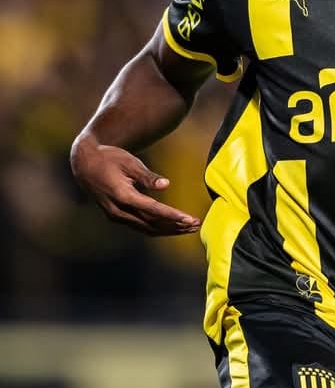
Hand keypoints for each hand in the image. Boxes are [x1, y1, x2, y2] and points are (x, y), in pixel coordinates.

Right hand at [70, 137, 200, 235]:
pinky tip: (172, 226)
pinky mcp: (117, 216)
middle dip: (175, 226)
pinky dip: (158, 227)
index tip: (189, 219)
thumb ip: (147, 176)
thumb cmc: (109, 158)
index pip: (152, 210)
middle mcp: (118, 210)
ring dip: (168, 229)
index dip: (172, 216)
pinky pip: (140, 226)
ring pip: (146, 228)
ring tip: (189, 228)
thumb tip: (165, 185)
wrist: (84, 163)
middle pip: (152, 224)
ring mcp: (116, 215)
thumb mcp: (129, 162)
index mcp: (122, 196)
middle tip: (196, 224)